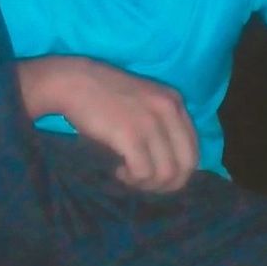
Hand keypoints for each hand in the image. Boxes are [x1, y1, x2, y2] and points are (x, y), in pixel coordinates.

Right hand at [19, 56, 198, 192]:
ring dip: (148, 183)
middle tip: (145, 183)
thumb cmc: (102, 94)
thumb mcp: (143, 102)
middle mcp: (169, 111)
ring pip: (167, 173)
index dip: (179, 170)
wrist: (72, 81)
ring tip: (129, 176)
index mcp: (175, 102)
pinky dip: (132, 179)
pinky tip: (119, 170)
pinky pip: (144, 172)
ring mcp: (151, 123)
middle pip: (187, 165)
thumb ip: (161, 124)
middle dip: (168, 184)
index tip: (156, 174)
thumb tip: (169, 165)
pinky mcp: (131, 135)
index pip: (194, 149)